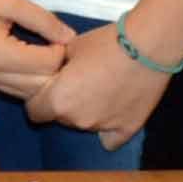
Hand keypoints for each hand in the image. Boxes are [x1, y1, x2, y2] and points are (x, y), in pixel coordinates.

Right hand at [0, 0, 71, 97]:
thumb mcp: (9, 1)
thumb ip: (42, 20)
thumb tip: (70, 37)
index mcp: (0, 55)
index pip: (47, 65)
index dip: (61, 50)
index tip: (59, 34)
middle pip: (40, 86)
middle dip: (56, 69)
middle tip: (60, 47)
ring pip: (27, 94)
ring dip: (43, 79)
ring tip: (49, 56)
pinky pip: (13, 90)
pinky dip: (29, 82)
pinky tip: (33, 65)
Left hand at [23, 21, 171, 146]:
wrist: (148, 45)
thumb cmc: (106, 42)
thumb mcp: (70, 48)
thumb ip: (56, 67)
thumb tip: (53, 71)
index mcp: (58, 101)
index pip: (34, 112)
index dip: (38, 98)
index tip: (48, 87)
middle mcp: (77, 120)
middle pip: (60, 118)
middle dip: (63, 103)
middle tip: (78, 83)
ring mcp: (103, 127)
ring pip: (84, 125)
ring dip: (86, 112)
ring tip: (101, 89)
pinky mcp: (128, 128)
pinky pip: (110, 139)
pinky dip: (109, 129)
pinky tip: (113, 112)